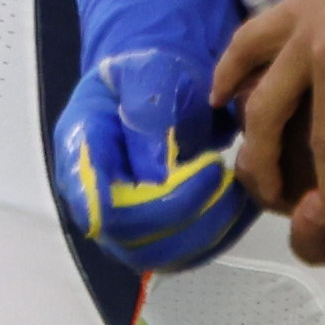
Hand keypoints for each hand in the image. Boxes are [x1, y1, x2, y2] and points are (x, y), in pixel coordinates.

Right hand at [51, 47, 252, 272]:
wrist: (155, 81)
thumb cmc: (149, 69)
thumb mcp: (150, 75)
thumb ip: (150, 119)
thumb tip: (159, 178)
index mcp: (80, 152)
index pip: (103, 208)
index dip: (156, 205)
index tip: (209, 170)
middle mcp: (92, 196)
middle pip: (134, 241)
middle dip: (192, 219)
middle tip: (230, 180)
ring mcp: (122, 219)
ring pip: (163, 255)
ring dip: (210, 231)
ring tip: (241, 192)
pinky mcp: (152, 230)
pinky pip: (185, 251)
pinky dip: (221, 234)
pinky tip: (244, 204)